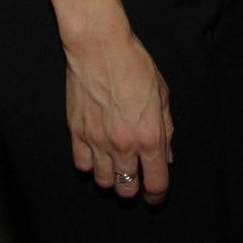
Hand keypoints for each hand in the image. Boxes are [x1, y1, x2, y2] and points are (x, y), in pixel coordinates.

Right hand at [64, 29, 173, 203]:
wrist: (100, 47)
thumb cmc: (134, 64)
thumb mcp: (162, 94)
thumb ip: (165, 128)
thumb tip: (166, 155)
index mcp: (149, 135)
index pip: (155, 182)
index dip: (157, 194)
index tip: (156, 194)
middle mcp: (123, 144)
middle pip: (127, 188)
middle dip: (134, 187)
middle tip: (136, 175)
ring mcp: (97, 141)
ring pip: (103, 181)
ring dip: (112, 177)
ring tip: (116, 163)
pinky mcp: (76, 133)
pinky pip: (82, 165)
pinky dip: (90, 164)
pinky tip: (97, 151)